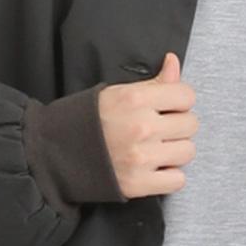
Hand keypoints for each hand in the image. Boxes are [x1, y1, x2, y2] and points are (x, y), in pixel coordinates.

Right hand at [98, 52, 198, 198]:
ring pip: (187, 151)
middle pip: (190, 124)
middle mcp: (141, 127)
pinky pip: (178, 180)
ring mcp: (141, 157)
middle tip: (160, 130)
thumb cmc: (86, 121)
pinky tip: (154, 168)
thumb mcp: (116, 93)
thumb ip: (152, 82)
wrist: (55, 153)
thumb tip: (173, 62)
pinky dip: (170, 176)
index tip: (168, 108)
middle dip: (178, 126)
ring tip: (157, 149)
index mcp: (135, 99)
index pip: (186, 96)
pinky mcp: (138, 184)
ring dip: (176, 151)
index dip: (179, 101)